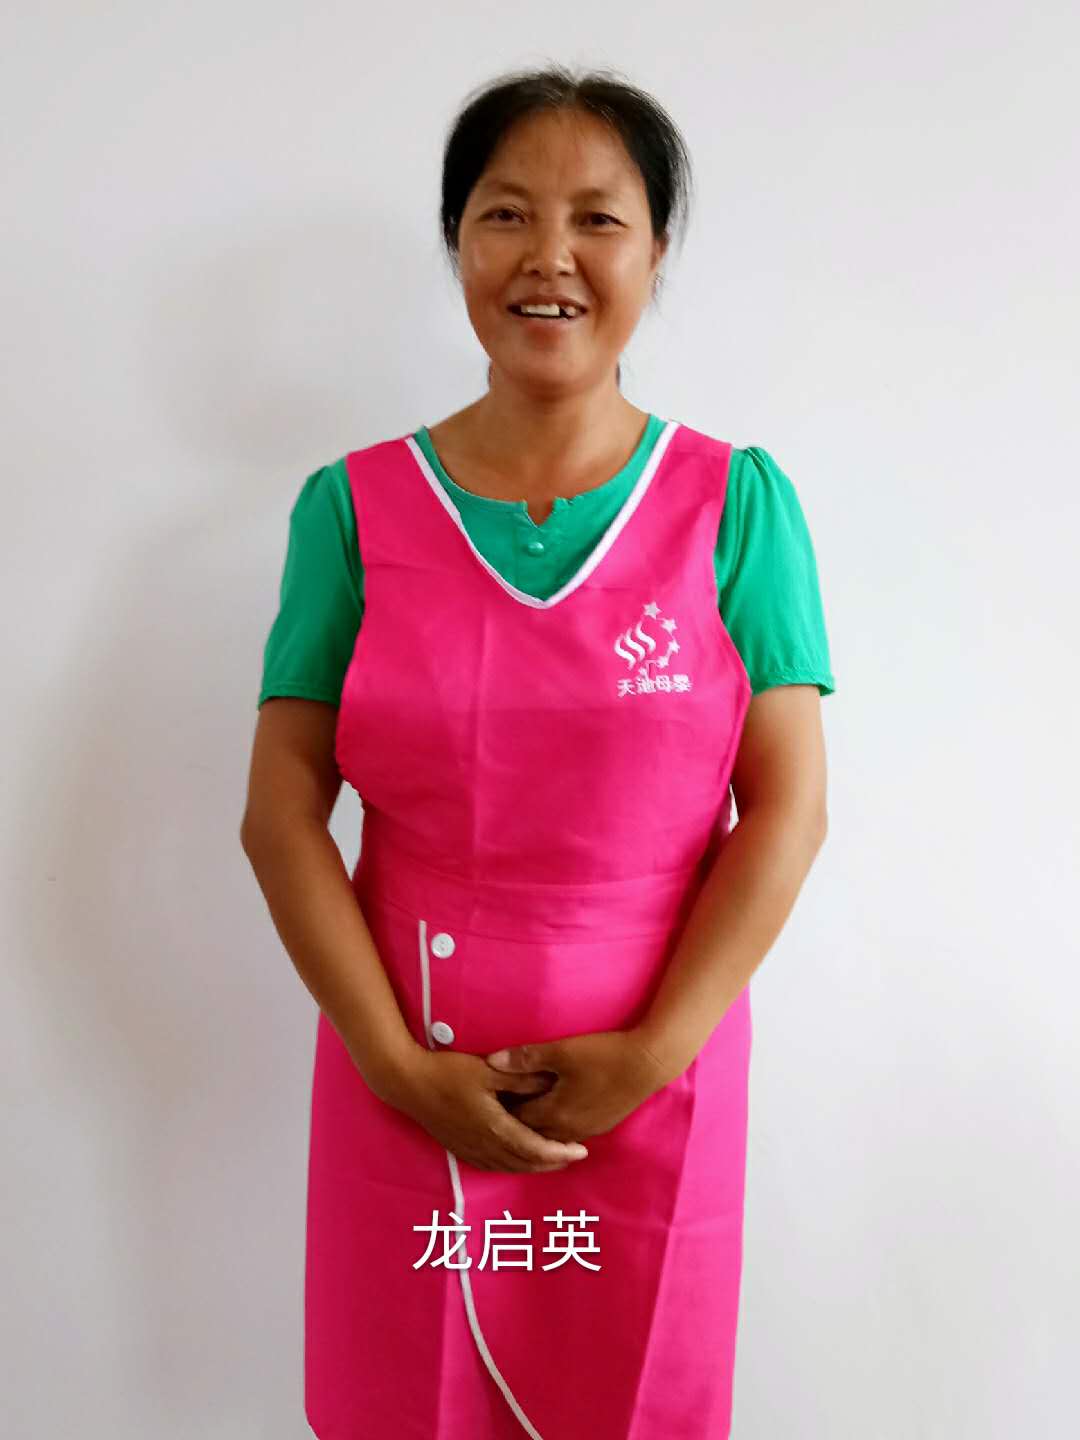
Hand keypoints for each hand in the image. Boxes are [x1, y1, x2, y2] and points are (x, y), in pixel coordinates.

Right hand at [388, 1046, 590, 1173]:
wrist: (407, 1083)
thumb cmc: (448, 1073)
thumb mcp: (488, 1070)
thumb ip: (520, 1079)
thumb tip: (550, 1081)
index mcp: (494, 1127)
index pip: (535, 1149)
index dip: (560, 1152)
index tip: (581, 1150)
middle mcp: (483, 1145)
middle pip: (525, 1164)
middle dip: (552, 1163)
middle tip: (574, 1156)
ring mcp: (470, 1150)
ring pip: (509, 1168)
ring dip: (534, 1167)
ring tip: (554, 1160)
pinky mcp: (459, 1148)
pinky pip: (492, 1166)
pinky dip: (512, 1166)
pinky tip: (518, 1160)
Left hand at [484, 1029, 674, 1143]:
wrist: (649, 1063)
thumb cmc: (603, 1055)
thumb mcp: (562, 1051)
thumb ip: (525, 1058)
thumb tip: (491, 1061)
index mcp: (555, 1114)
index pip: (516, 1121)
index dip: (500, 1111)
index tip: (485, 1100)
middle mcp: (569, 1130)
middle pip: (532, 1134)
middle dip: (515, 1123)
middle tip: (497, 1109)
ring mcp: (587, 1130)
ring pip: (551, 1137)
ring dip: (536, 1127)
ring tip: (521, 1112)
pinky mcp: (602, 1125)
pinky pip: (569, 1133)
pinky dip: (555, 1127)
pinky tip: (553, 1113)